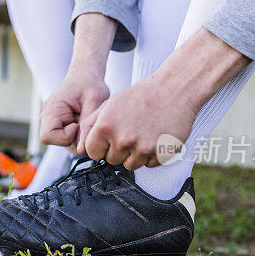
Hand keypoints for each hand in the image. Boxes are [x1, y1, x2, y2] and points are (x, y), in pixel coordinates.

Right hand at [40, 72, 109, 152]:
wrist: (86, 76)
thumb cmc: (89, 84)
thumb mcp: (94, 100)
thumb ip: (87, 125)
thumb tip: (81, 150)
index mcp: (51, 109)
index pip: (47, 136)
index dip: (66, 137)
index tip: (79, 124)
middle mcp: (47, 118)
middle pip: (58, 142)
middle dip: (76, 137)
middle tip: (88, 121)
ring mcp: (52, 123)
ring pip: (66, 144)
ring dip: (80, 136)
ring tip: (87, 119)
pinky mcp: (60, 127)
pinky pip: (70, 140)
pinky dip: (80, 135)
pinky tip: (84, 121)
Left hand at [80, 74, 196, 168]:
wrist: (174, 89)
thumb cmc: (141, 96)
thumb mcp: (109, 105)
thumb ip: (90, 126)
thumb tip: (80, 149)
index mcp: (106, 127)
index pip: (93, 153)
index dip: (100, 146)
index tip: (109, 138)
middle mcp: (123, 140)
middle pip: (112, 160)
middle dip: (119, 149)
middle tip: (130, 131)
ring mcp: (143, 148)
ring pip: (130, 165)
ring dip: (135, 154)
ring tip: (142, 134)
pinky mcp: (161, 154)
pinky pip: (149, 165)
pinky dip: (151, 155)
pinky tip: (154, 137)